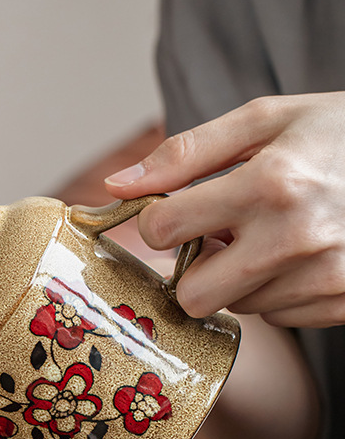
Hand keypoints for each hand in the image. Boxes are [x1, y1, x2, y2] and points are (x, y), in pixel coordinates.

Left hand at [104, 92, 344, 327]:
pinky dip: (280, 292)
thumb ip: (185, 152)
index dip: (159, 222)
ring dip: (242, 277)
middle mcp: (295, 239)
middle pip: (192, 294)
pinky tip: (304, 257)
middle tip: (221, 238)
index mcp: (269, 183)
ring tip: (278, 236)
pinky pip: (279, 317)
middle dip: (194, 269)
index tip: (175, 213)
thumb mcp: (268, 121)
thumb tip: (116, 185)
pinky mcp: (344, 303)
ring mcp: (324, 278)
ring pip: (237, 306)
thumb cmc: (343, 134)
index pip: (164, 230)